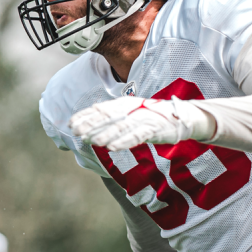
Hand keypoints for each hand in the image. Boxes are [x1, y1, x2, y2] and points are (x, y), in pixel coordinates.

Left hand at [69, 97, 204, 150]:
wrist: (181, 116)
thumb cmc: (152, 116)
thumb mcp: (130, 113)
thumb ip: (113, 114)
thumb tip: (92, 115)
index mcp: (124, 104)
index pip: (101, 109)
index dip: (86, 116)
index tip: (71, 123)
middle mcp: (131, 109)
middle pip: (108, 117)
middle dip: (91, 125)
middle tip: (76, 132)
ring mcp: (143, 119)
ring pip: (120, 127)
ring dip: (105, 134)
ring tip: (92, 141)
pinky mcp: (154, 129)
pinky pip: (137, 136)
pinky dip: (124, 141)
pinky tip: (112, 147)